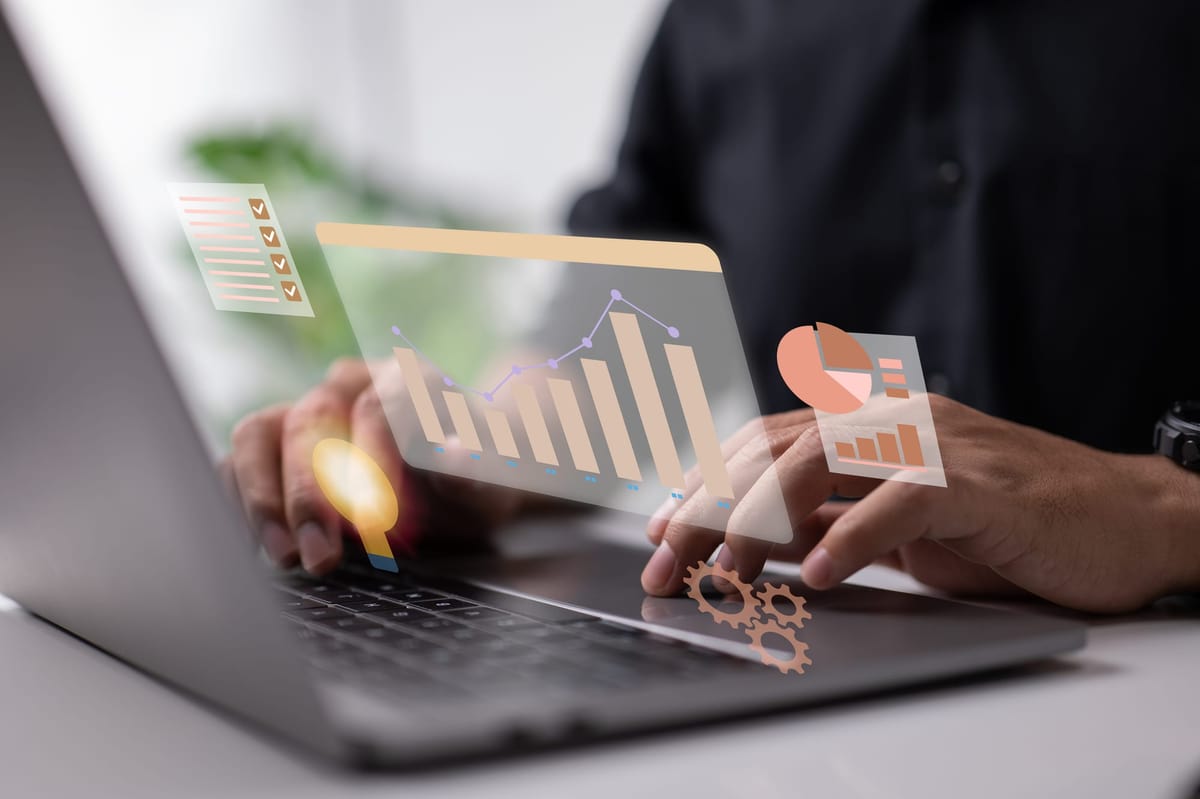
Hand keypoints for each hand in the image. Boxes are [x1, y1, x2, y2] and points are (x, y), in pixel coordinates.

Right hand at [223, 358, 527, 573]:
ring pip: (260, 433)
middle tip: (321, 555)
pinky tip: (257, 544)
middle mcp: (349, 384)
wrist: (463, 475)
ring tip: (282, 556)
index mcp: (406, 378)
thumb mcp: (495, 478)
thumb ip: (476, 469)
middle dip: (312, 493)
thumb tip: (455, 454)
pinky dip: (240, 499)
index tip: (377, 520)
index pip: (379, 407)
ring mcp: (306, 409)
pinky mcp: (275, 442)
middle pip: (312, 420)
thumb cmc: (480, 474)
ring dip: (263, 497)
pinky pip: (239, 459)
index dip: (372, 461)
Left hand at [643, 396, 1199, 612]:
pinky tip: (816, 576)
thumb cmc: (1004, 523)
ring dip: (761, 517)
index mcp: (868, 425)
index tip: (658, 531)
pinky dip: (853, 537)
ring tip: (727, 571)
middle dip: (707, 507)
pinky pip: (903, 502)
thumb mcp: (895, 526)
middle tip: (666, 564)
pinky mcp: (981, 484)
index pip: (761, 442)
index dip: (702, 483)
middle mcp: (892, 420)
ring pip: (822, 460)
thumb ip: (826, 520)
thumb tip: (744, 546)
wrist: (1120, 519)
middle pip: (772, 451)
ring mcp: (936, 444)